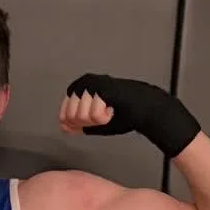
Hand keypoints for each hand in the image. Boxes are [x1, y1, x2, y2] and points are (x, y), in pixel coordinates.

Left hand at [61, 75, 199, 159]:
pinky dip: (105, 118)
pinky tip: (113, 109)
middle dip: (88, 122)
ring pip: (81, 116)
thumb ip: (77, 123)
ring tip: (109, 110)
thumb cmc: (124, 112)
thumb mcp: (94, 121)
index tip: (95, 118)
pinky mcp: (102, 88)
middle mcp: (83, 82)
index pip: (63, 117)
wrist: (146, 109)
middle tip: (103, 114)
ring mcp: (92, 84)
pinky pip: (94, 116)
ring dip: (97, 120)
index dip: (79, 124)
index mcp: (79, 87)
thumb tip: (63, 127)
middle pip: (71, 118)